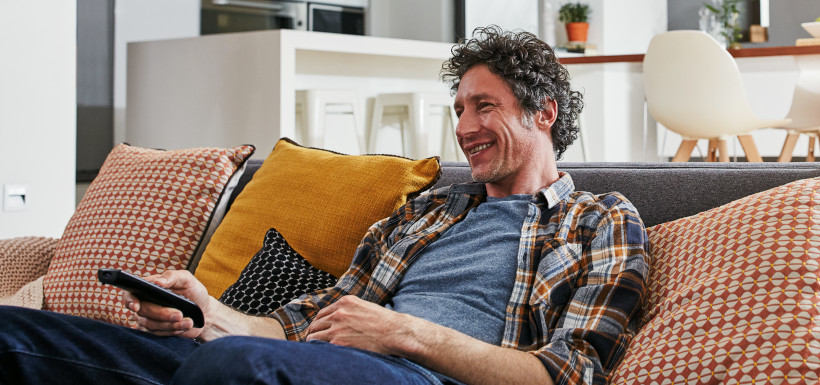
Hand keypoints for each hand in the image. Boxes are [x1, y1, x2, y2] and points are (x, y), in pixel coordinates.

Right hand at [122, 269, 209, 338]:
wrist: (205, 312)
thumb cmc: (194, 293)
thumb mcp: (187, 280)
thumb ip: (172, 277)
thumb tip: (158, 282)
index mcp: (148, 288)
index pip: (130, 294)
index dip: (129, 300)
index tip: (136, 306)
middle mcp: (145, 304)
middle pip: (143, 312)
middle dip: (162, 314)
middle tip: (179, 314)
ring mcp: (149, 320)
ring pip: (152, 325)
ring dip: (171, 324)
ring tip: (188, 321)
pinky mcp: (156, 332)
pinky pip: (158, 335)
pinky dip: (173, 331)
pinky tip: (185, 326)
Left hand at [305, 295, 419, 355]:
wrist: (395, 333)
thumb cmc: (385, 323)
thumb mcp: (366, 307)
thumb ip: (350, 310)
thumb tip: (340, 319)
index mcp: (346, 302)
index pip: (323, 312)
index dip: (319, 322)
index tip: (318, 329)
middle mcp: (339, 312)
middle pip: (316, 323)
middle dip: (314, 332)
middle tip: (313, 340)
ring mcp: (337, 327)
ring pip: (314, 335)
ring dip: (313, 341)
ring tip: (314, 349)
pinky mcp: (338, 341)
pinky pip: (319, 345)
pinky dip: (317, 349)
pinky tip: (320, 353)